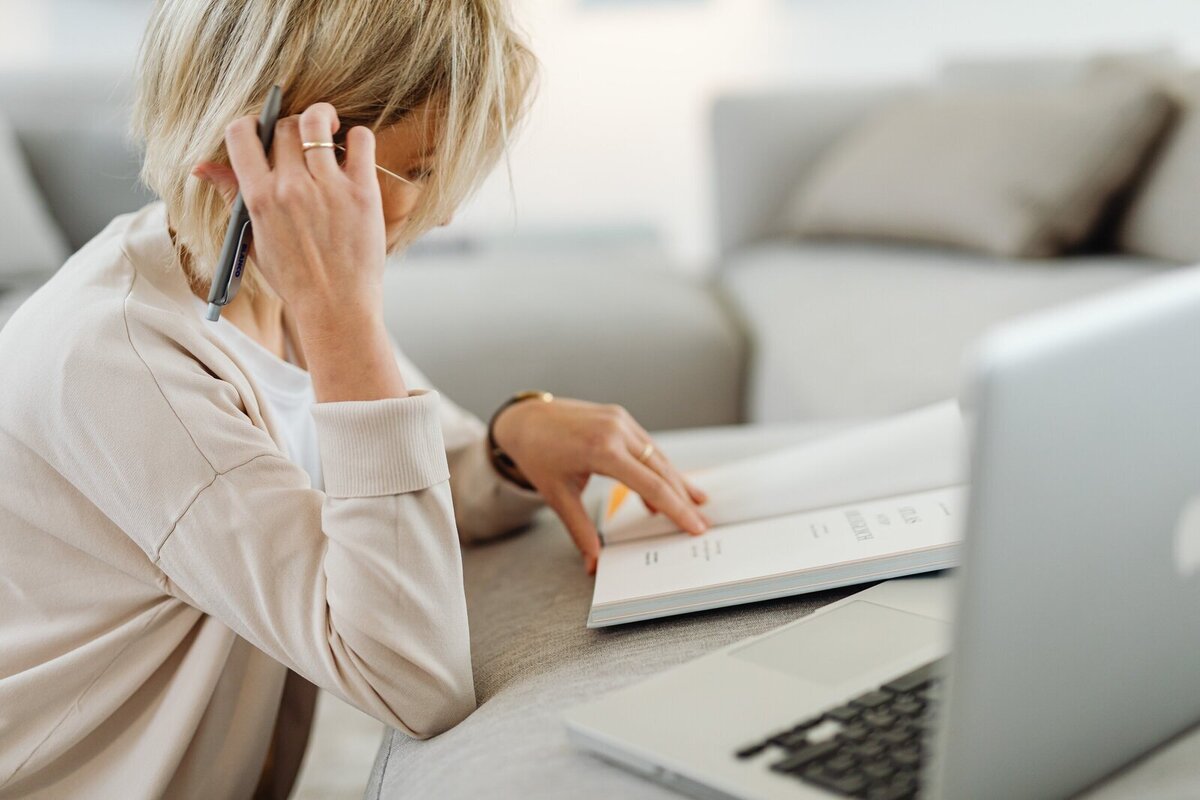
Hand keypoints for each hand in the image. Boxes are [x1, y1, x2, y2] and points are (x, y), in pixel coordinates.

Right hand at [196, 103, 404, 402]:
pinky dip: (357, 137)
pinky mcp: (362, 192)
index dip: (251, 124)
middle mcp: (291, 187)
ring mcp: (328, 188)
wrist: (336, 309)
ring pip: (318, 122)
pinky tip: (353, 151)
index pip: (241, 134)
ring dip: (322, 119)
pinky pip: (360, 139)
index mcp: (259, 198)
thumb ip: (232, 197)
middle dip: (290, 129)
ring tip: (328, 132)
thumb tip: (201, 167)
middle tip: (302, 145)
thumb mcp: (253, 239)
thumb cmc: (295, 279)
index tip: (263, 131)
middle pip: (284, 126)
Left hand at [492, 398, 709, 573]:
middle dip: (683, 498)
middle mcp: (616, 430)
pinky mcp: (620, 417)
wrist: (524, 418)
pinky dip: (659, 467)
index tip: (694, 525)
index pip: (651, 484)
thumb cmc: (537, 455)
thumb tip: (594, 563)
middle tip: (702, 522)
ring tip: (695, 504)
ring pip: (658, 456)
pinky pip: (647, 446)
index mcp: (602, 450)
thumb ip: (580, 530)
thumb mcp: (557, 496)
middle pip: (661, 470)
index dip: (676, 508)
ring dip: (676, 481)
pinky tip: (668, 485)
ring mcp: (620, 420)